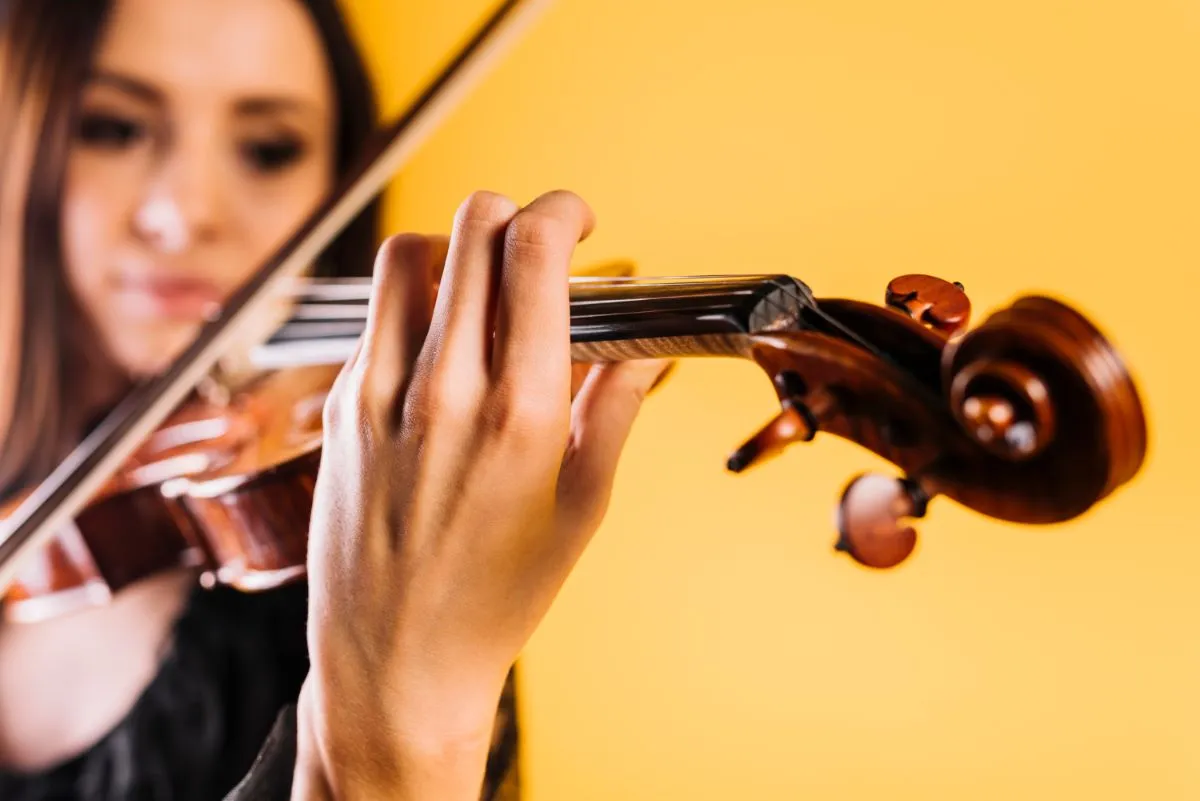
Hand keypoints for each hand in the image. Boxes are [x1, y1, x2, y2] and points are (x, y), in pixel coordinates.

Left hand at [293, 190, 669, 798]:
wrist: (395, 664)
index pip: (533, 253)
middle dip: (515, 217)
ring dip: (454, 250)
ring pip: (408, 256)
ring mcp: (377, 395)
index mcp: (517, 414)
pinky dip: (413, 306)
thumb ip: (613, 409)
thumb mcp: (581, 509)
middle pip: (470, 229)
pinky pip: (375, 318)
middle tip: (538, 248)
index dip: (563, 211)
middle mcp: (441, 391)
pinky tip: (440, 351)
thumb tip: (646, 343)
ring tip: (482, 289)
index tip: (579, 219)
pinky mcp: (337, 409)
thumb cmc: (499, 597)